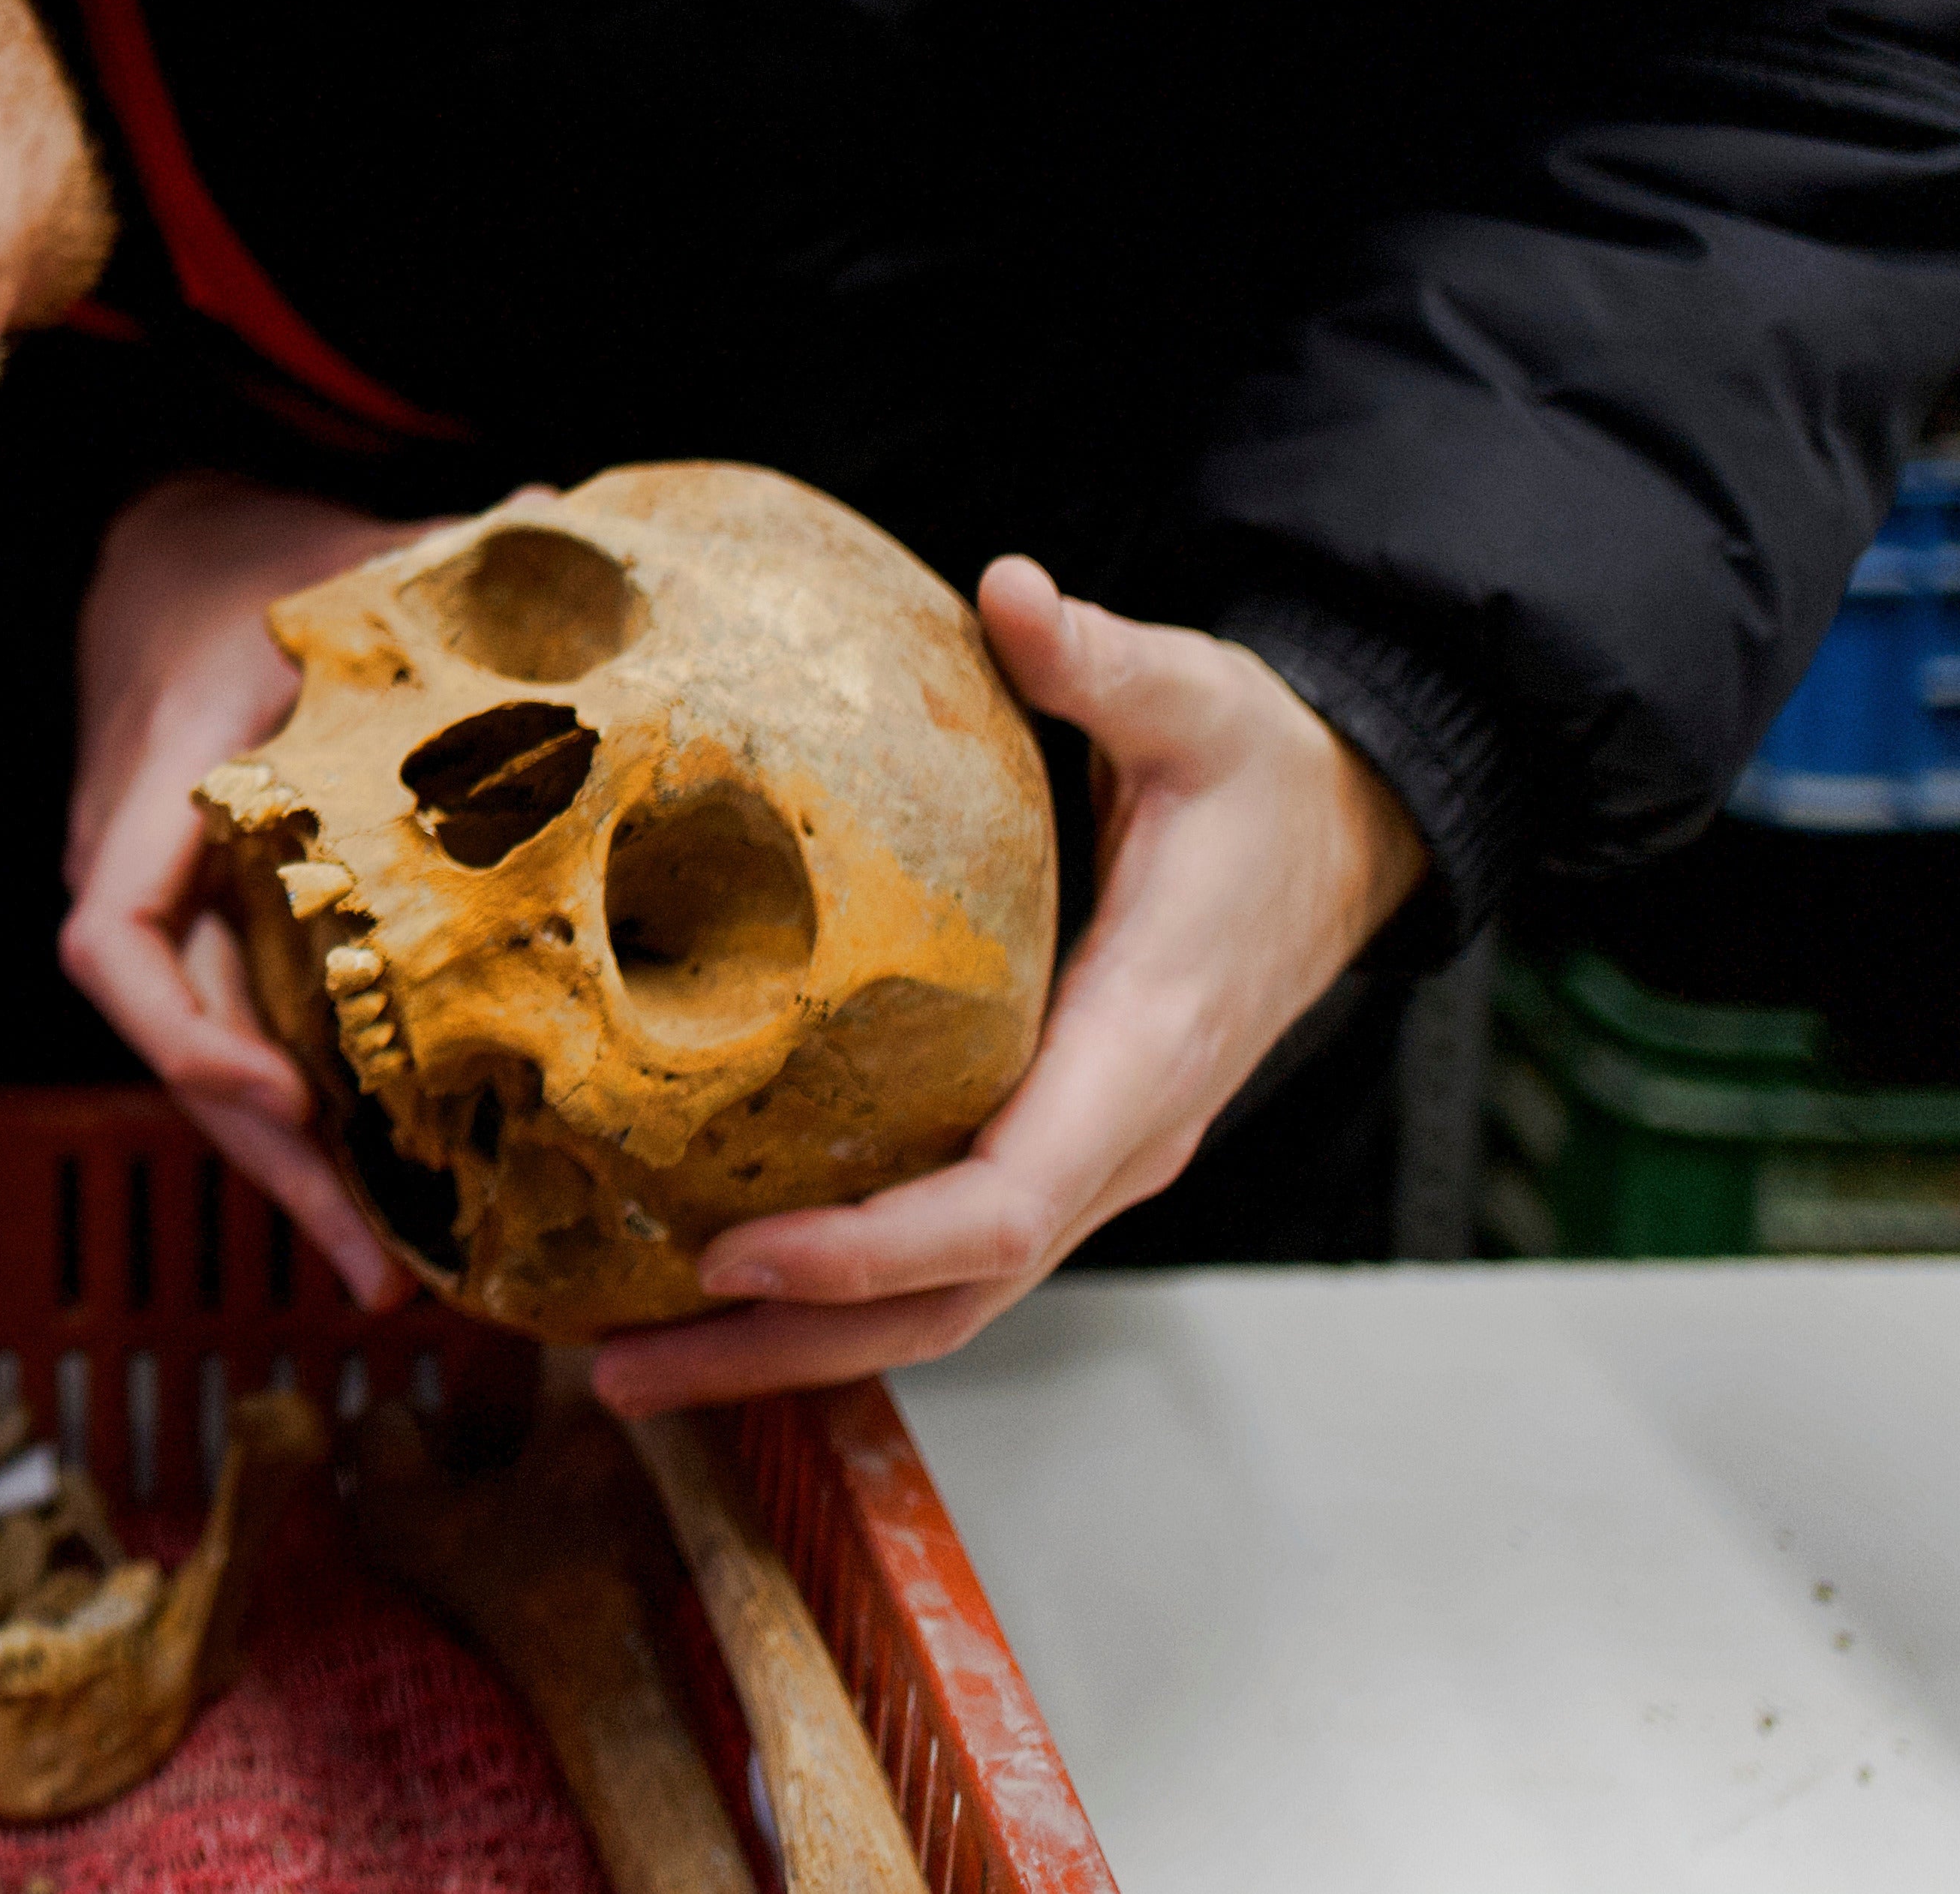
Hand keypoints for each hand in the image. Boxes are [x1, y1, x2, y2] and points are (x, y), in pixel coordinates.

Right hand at [56, 470, 471, 1307]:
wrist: (164, 547)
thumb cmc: (258, 556)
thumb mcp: (350, 552)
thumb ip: (452, 554)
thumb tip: (568, 529)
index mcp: (159, 778)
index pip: (115, 937)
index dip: (188, 1032)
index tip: (284, 1099)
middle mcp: (142, 861)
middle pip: (175, 1044)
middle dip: (266, 1163)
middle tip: (375, 1270)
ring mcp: (174, 903)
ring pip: (211, 1063)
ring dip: (291, 1171)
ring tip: (391, 1277)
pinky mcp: (214, 926)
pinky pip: (246, 1036)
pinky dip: (309, 1117)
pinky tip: (391, 1188)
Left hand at [587, 555, 1428, 1413]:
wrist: (1343, 834)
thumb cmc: (1260, 772)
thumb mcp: (1196, 699)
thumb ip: (1101, 660)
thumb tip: (1013, 594)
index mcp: (1143, 1049)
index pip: (1004, 1202)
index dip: (870, 1246)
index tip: (732, 1250)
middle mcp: (1116, 1140)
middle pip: (946, 1299)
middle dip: (785, 1344)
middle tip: (615, 1365)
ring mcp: (1085, 1160)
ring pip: (939, 1302)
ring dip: (789, 1344)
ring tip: (627, 1358)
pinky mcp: (1051, 1148)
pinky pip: (940, 1254)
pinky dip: (829, 1290)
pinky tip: (708, 1282)